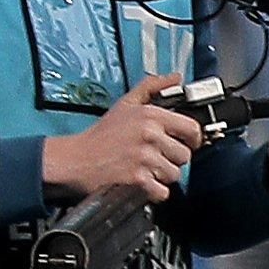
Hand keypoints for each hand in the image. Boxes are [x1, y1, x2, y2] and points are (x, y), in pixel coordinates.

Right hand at [39, 73, 201, 200]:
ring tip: (143, 167)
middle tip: (153, 156)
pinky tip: (140, 182)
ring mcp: (144, 158)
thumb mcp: (126, 104)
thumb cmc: (101, 135)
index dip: (192, 139)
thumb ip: (152, 87)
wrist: (76, 159)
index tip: (185, 143)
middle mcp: (150, 135)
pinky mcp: (138, 179)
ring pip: (174, 174)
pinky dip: (153, 191)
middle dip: (172, 159)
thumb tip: (175, 77)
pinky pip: (163, 191)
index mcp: (151, 116)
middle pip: (185, 155)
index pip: (192, 129)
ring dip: (161, 175)